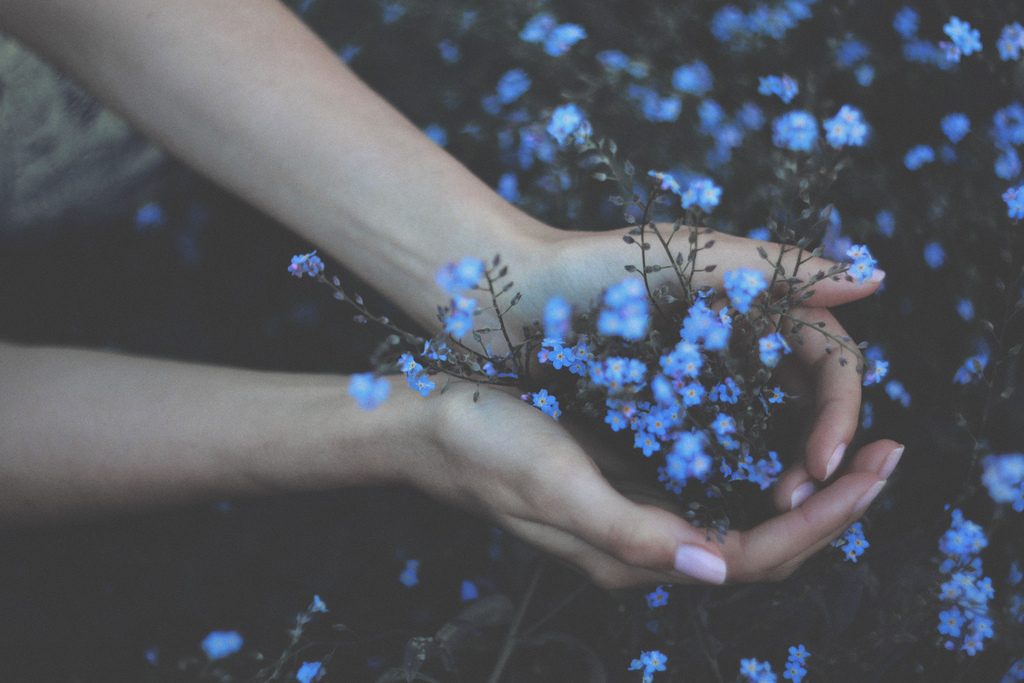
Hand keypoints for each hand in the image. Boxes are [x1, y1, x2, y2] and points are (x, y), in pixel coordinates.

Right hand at [398, 381, 893, 587]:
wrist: (429, 424)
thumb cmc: (485, 446)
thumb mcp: (553, 485)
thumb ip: (629, 532)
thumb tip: (715, 565)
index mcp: (633, 552)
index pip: (754, 555)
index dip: (821, 522)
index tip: (872, 472)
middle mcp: (646, 540)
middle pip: (763, 543)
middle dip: (834, 507)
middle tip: (890, 455)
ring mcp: (640, 509)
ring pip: (744, 515)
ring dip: (807, 488)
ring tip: (856, 449)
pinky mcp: (630, 476)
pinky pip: (712, 481)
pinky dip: (757, 463)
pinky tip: (780, 428)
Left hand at [509, 225, 898, 512]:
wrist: (508, 290)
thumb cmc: (594, 265)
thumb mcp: (688, 256)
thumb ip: (779, 266)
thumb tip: (876, 278)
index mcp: (758, 301)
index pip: (830, 361)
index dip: (840, 411)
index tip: (825, 461)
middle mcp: (739, 342)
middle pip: (809, 402)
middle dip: (819, 448)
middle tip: (804, 494)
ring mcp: (703, 377)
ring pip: (768, 430)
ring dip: (782, 468)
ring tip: (775, 504)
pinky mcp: (665, 407)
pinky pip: (716, 445)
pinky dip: (733, 471)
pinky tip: (728, 499)